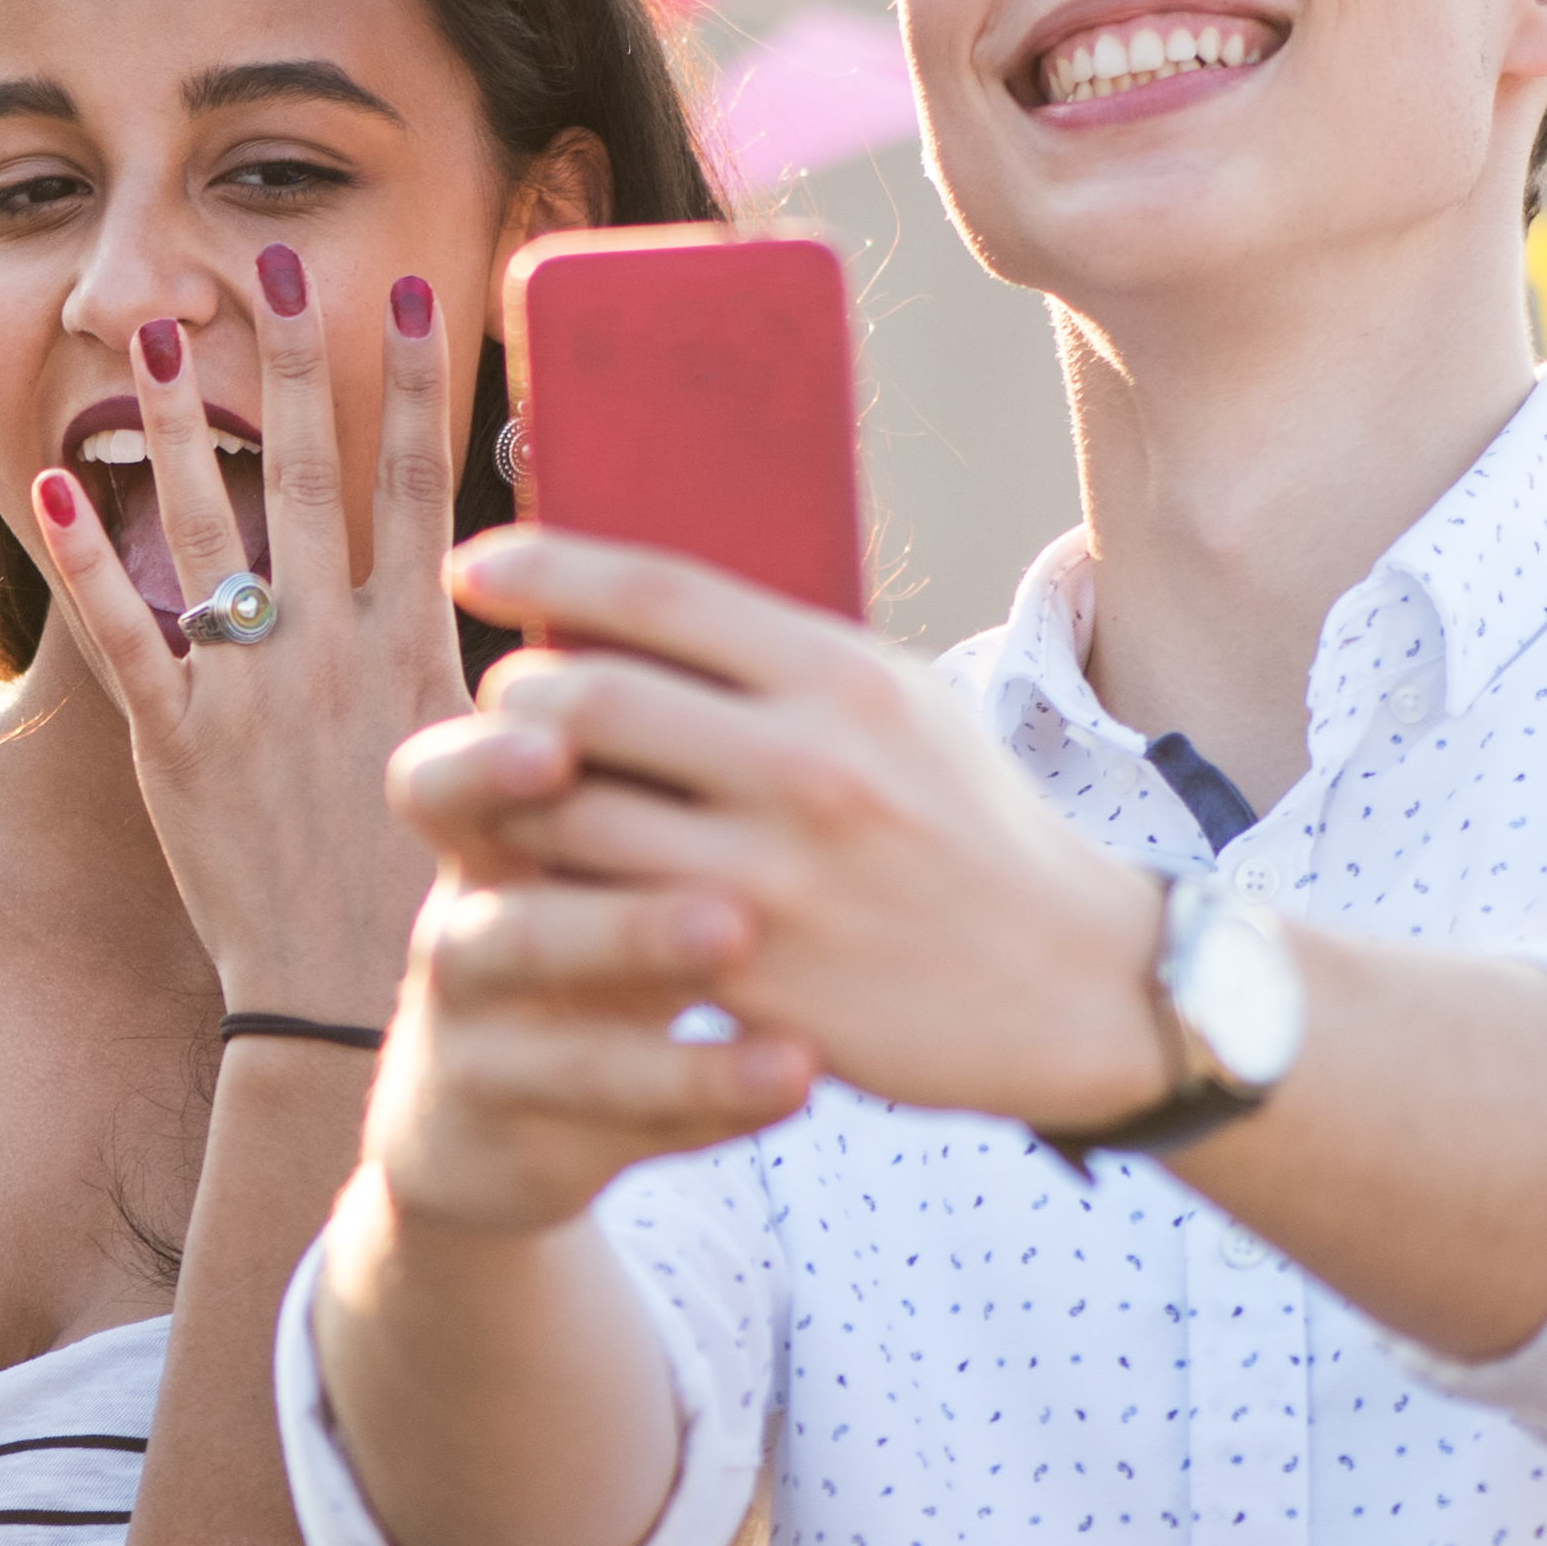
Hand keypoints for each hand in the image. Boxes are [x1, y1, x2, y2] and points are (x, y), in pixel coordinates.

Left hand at [14, 246, 460, 1028]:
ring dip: (170, 426)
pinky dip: (82, 564)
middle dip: (290, 364)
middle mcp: (333, 653)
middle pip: (309, 478)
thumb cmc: (446, 894)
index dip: (414, 388)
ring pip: (206, 531)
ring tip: (142, 336)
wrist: (351, 1005)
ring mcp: (249, 694)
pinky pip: (122, 637)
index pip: (425, 489)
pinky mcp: (174, 744)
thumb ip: (521, 673)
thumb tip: (571, 592)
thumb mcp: (511, 768)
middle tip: (274, 264)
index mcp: (421, 651)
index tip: (409, 295)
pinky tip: (46, 492)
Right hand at [359, 741, 815, 1232]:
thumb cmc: (590, 922)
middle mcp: (464, 944)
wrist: (502, 1110)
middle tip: (713, 891)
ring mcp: (487, 1054)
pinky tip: (799, 1075)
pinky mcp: (529, 1141)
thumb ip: (642, 741)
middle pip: (500, 923)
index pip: (445, 786)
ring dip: (654, 1005)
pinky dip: (708, 1097)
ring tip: (753, 963)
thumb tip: (743, 574)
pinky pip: (620, 1125)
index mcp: (482, 848)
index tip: (559, 738)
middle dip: (601, 907)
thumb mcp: (595, 837)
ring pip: (558, 1041)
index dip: (486, 765)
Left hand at [417, 529, 1174, 1134]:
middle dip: (514, 694)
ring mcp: (774, 877)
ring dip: (513, 802)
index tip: (475, 562)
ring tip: (511, 796)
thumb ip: (782, 657)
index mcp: (841, 677)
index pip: (658, 590)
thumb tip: (639, 601)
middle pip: (587, 696)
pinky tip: (548, 884)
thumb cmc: (968, 826)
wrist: (1071, 983)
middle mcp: (806, 765)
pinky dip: (556, 893)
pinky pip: (603, 918)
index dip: (545, 563)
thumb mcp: (901, 704)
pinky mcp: (749, 975)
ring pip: (571, 815)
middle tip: (503, 702)